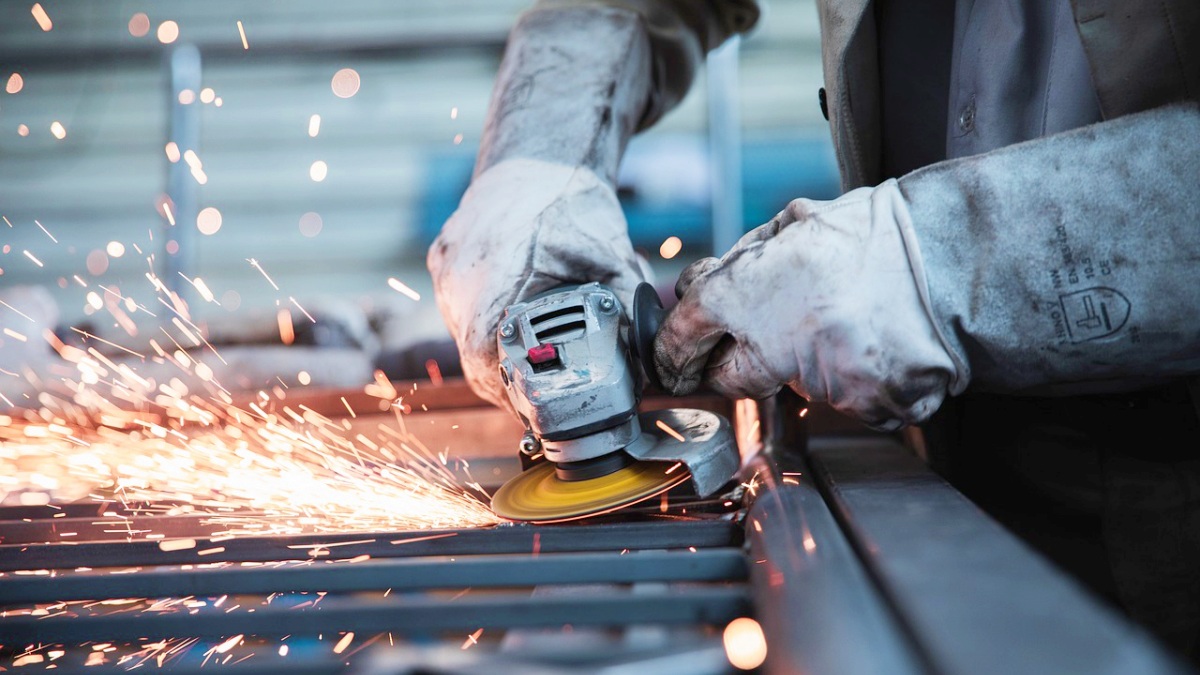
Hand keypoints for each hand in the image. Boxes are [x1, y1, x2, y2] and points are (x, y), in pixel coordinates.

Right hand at [427, 158, 646, 409]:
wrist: (538, 155)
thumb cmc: (571, 200)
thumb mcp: (608, 256)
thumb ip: (626, 309)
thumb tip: (649, 361)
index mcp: (494, 277)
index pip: (484, 360)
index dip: (507, 391)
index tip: (531, 407)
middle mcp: (458, 276)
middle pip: (471, 354)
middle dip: (504, 381)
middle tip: (536, 398)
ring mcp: (446, 267)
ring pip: (462, 333)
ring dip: (492, 355)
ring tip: (524, 368)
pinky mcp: (443, 258)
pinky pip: (457, 307)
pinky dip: (482, 324)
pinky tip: (508, 330)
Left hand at [653, 180, 965, 430]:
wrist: (957, 259)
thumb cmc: (875, 237)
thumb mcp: (791, 226)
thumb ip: (737, 265)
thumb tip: (696, 292)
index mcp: (748, 291)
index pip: (683, 336)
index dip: (673, 350)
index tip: (673, 361)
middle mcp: (778, 343)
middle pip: (729, 378)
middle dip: (739, 361)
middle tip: (772, 333)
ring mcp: (824, 383)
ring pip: (793, 388)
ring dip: (808, 364)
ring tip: (847, 321)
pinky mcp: (865, 409)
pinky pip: (843, 403)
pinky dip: (853, 381)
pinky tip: (874, 344)